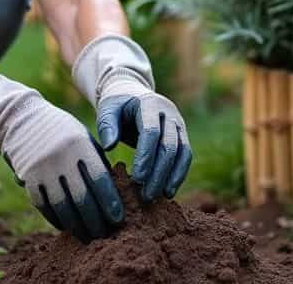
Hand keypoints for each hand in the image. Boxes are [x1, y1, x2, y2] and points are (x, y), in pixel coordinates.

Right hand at [0, 98, 124, 241]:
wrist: (22, 119)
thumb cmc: (61, 131)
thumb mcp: (82, 136)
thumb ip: (96, 160)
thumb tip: (114, 191)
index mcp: (80, 144)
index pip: (99, 179)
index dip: (110, 202)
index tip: (118, 219)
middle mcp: (61, 157)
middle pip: (82, 198)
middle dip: (95, 220)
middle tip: (104, 234)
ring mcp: (42, 168)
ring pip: (62, 206)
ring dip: (76, 226)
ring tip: (87, 236)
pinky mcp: (28, 178)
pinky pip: (43, 206)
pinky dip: (56, 219)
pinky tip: (66, 226)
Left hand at [96, 87, 192, 201]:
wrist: (132, 94)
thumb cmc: (117, 105)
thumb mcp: (107, 110)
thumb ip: (107, 126)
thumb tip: (108, 147)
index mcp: (150, 104)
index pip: (151, 132)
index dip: (146, 157)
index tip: (137, 179)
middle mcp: (169, 113)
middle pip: (169, 146)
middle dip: (159, 173)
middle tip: (146, 196)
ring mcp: (179, 124)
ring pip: (182, 152)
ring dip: (172, 177)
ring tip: (160, 197)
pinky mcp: (182, 135)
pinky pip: (185, 156)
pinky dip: (179, 174)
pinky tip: (168, 191)